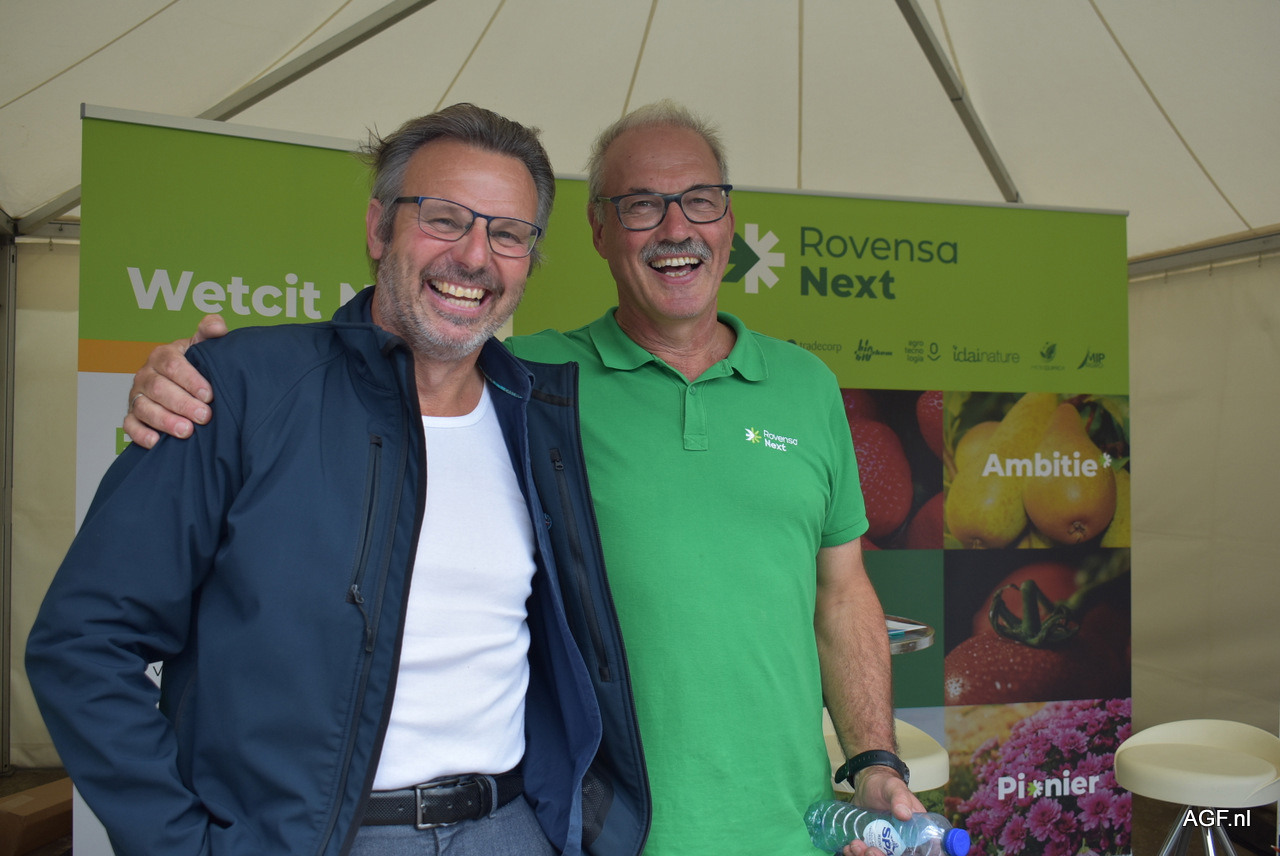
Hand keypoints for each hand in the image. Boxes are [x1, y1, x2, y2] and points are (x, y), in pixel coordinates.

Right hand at [124, 314, 226, 447]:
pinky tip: (156, 442)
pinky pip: (130, 425)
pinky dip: (141, 434)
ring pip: (145, 408)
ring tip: (187, 431)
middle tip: (204, 416)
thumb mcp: (201, 346)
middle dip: (182, 403)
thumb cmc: (194, 365)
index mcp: (162, 355)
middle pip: (159, 389)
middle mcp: (146, 375)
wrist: (181, 382)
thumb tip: (218, 327)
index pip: (172, 365)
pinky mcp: (133, 415)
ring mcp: (137, 396)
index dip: (190, 380)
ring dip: (165, 421)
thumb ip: (209, 332)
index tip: (209, 394)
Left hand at [839, 769, 927, 855]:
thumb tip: (905, 815)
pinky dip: (855, 854)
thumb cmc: (884, 785)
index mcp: (914, 831)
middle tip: (868, 850)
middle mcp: (902, 840)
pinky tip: (849, 848)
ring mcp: (886, 843)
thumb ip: (900, 798)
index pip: (915, 851)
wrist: (866, 785)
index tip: (888, 854)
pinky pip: (865, 854)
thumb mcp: (893, 787)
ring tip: (855, 845)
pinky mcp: (871, 843)